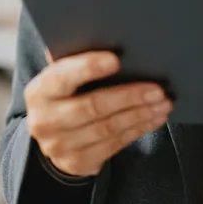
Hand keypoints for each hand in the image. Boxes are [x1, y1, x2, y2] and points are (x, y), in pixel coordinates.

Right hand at [24, 50, 172, 177]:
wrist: (54, 134)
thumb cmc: (67, 93)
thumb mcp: (64, 76)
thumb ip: (77, 61)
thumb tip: (111, 41)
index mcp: (39, 91)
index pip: (63, 77)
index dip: (89, 67)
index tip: (116, 59)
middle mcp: (45, 121)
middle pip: (92, 106)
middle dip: (129, 96)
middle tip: (157, 88)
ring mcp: (60, 146)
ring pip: (108, 128)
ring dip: (141, 114)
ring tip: (163, 102)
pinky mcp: (78, 162)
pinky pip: (115, 144)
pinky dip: (139, 129)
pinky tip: (155, 117)